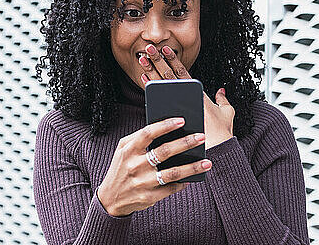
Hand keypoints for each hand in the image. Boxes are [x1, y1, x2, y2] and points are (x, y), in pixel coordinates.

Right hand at [97, 117, 211, 216]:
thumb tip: (164, 128)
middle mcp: (135, 166)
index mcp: (128, 150)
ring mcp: (143, 182)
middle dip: (185, 143)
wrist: (111, 198)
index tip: (182, 120)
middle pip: (164, 151)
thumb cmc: (121, 168)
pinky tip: (193, 177)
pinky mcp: (149, 197)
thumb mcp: (122, 150)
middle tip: (201, 137)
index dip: (165, 126)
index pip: (148, 133)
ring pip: (172, 173)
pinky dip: (184, 182)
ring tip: (207, 162)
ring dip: (192, 167)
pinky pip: (171, 188)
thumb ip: (139, 138)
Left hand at [138, 44, 233, 148]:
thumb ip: (223, 100)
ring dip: (151, 70)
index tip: (165, 49)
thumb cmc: (222, 133)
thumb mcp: (227, 113)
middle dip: (158, 59)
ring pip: (161, 84)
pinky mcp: (170, 114)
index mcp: (198, 92)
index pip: (183, 72)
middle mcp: (186, 96)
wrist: (216, 150)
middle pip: (169, 74)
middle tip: (149, 47)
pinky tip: (143, 78)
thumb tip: (221, 91)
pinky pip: (157, 98)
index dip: (173, 59)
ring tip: (142, 59)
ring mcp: (177, 104)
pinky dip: (149, 87)